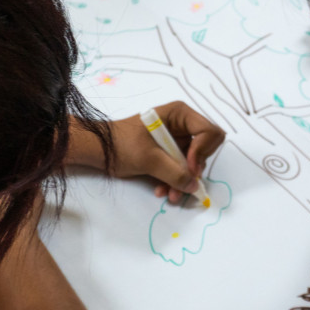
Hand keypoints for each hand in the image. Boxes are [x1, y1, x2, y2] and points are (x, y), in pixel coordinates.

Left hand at [108, 101, 225, 203]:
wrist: (99, 150)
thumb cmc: (121, 144)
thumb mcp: (149, 159)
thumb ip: (174, 172)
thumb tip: (194, 186)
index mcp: (180, 115)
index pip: (209, 131)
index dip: (203, 151)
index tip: (189, 168)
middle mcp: (183, 126)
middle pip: (205, 149)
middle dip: (194, 170)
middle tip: (183, 184)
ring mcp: (177, 141)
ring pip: (193, 164)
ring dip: (183, 181)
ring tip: (170, 195)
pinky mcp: (170, 154)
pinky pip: (181, 170)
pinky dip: (174, 181)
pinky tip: (162, 190)